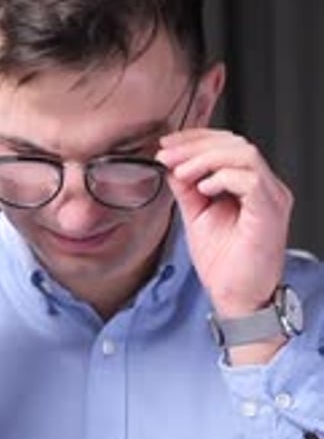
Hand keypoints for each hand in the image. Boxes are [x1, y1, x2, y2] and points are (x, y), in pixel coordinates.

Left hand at [158, 128, 292, 317]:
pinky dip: (223, 177)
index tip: (167, 145)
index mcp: (252, 186)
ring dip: (205, 158)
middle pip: (236, 143)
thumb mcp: (197, 217)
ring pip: (244, 154)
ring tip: (182, 172)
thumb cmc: (226, 265)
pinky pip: (251, 179)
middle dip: (196, 145)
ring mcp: (272, 198)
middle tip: (168, 155)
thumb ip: (187, 189)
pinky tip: (204, 189)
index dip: (196, 139)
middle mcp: (266, 187)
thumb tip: (172, 164)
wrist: (238, 299)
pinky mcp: (270, 212)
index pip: (228, 144)